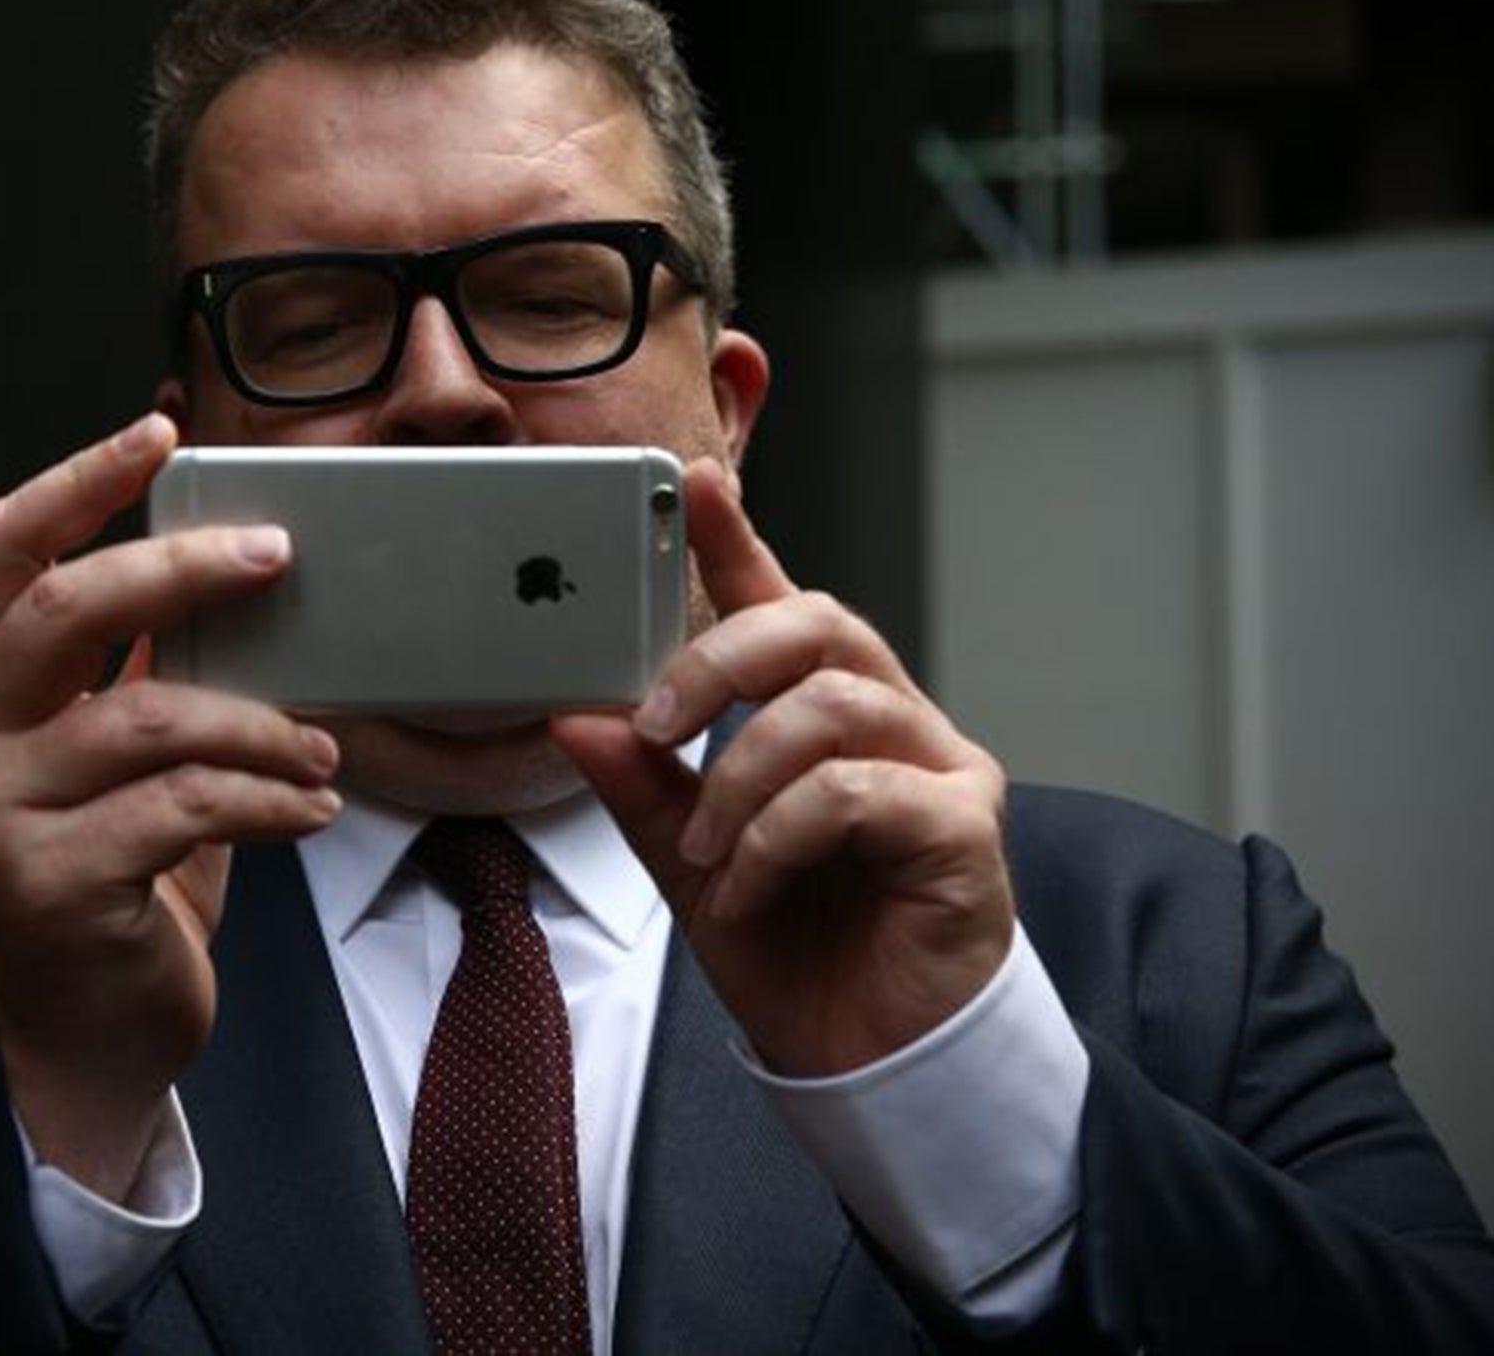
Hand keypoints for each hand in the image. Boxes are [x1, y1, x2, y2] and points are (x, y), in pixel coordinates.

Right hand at [0, 413, 341, 1196]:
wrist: (89, 1037)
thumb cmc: (123, 880)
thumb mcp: (133, 761)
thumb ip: (154, 674)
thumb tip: (243, 573)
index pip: (5, 553)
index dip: (79, 481)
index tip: (158, 429)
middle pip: (61, 608)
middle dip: (177, 567)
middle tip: (276, 555)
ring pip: (147, 718)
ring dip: (262, 723)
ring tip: (323, 748)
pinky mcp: (49, 886)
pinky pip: (185, 810)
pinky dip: (272, 799)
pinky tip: (312, 808)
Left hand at [551, 459, 1011, 1076]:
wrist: (864, 1061)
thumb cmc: (796, 949)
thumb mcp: (688, 861)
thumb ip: (641, 787)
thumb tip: (577, 715)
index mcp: (823, 715)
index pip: (781, 604)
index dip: (737, 537)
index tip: (689, 481)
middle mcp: (892, 722)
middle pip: (818, 624)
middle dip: (718, 662)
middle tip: (654, 724)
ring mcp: (940, 768)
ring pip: (830, 705)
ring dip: (740, 776)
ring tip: (705, 850)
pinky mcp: (964, 828)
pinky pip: (854, 791)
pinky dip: (776, 837)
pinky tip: (746, 888)